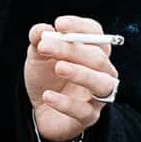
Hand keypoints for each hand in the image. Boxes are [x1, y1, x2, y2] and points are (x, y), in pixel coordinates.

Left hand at [25, 15, 117, 141]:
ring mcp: (98, 96)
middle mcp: (102, 72)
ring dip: (81, 73)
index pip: (96, 34)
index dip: (80, 27)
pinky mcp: (89, 117)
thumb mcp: (38, 57)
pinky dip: (66, 103)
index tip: (59, 24)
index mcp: (93, 51)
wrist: (39, 110)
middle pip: (97, 57)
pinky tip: (47, 96)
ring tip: (58, 67)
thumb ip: (39, 42)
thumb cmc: (46, 78)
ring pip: (101, 83)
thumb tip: (40, 30)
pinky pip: (83, 111)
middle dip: (72, 50)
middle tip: (45, 47)